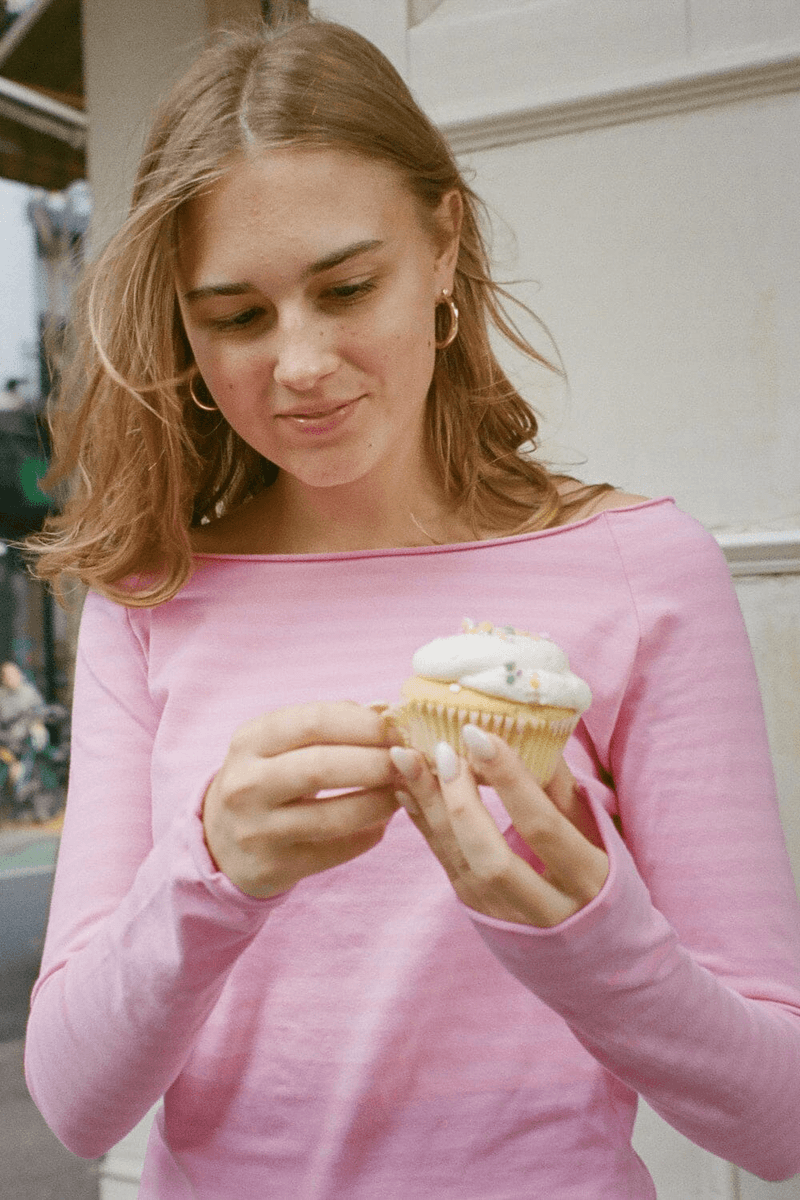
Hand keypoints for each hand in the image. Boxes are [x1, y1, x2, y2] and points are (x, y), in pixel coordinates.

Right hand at [203, 702, 400, 897]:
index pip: (315, 721)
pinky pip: (337, 850)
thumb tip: (387, 709)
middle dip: (376, 762)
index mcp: (250, 740)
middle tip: (407, 761)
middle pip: (323, 767)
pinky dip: (369, 833)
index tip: (396, 727)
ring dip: (380, 801)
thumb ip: (332, 722)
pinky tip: (380, 820)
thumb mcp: (282, 743)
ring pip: (335, 816)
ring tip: (401, 791)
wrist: (220, 842)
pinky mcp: (274, 867)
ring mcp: (257, 829)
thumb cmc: (267, 778)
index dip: (364, 723)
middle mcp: (246, 784)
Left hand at [390, 726, 608, 927]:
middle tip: (440, 749)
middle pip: (492, 855)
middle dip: (461, 799)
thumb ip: (563, 788)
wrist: (594, 951)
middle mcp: (545, 908)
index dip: (510, 779)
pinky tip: (406, 788)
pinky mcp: (477, 912)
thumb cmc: (601, 879)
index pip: (543, 826)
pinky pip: (445, 864)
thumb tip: (530, 731)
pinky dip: (423, 821)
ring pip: (460, 862)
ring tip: (406, 760)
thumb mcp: (597, 835)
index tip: (478, 734)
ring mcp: (505, 915)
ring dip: (429, 807)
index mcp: (588, 881)